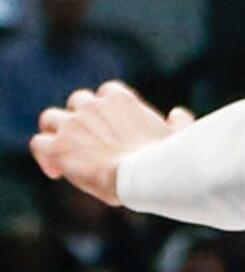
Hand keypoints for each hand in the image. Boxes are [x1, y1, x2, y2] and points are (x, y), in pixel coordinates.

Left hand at [30, 82, 193, 204]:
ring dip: (56, 133)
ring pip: (51, 119)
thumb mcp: (179, 136)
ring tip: (65, 154)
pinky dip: (44, 155)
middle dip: (80, 120)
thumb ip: (179, 123)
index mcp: (120, 100)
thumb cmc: (167, 159)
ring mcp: (72, 125)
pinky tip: (56, 172)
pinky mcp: (58, 147)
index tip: (110, 130)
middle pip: (77, 102)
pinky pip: (39, 143)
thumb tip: (179, 114)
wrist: (145, 177)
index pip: (107, 94)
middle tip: (87, 143)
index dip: (105, 110)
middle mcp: (91, 105)